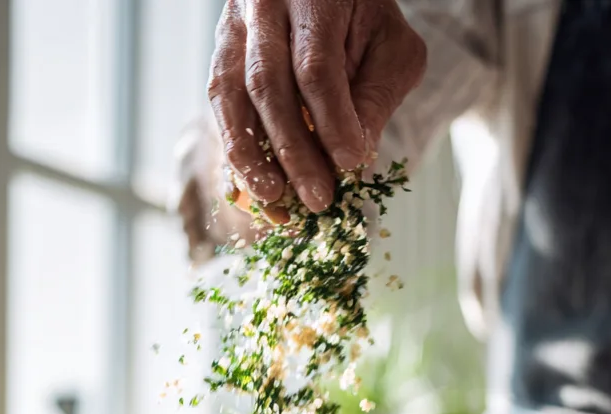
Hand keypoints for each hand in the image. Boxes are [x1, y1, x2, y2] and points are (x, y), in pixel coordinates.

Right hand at [208, 0, 425, 213]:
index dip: (330, 120)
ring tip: (273, 197)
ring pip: (230, 98)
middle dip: (292, 150)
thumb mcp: (390, 49)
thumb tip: (354, 158)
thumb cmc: (364, 20)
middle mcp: (263, 7)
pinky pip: (220, 107)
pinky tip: (253, 183)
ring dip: (251, 156)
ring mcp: (234, 30)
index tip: (349, 163)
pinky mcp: (221, 56)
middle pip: (267, 85)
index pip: (315, 66)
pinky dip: (236, 148)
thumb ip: (377, 97)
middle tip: (316, 196)